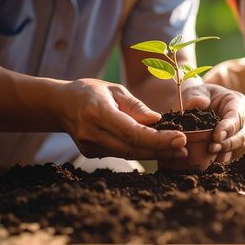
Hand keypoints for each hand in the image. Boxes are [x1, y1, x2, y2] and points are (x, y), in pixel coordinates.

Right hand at [53, 78, 187, 159]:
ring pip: (128, 155)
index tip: (180, 138)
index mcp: (97, 112)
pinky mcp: (92, 153)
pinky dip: (141, 153)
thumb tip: (157, 121)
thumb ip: (136, 106)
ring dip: (155, 154)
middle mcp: (92, 132)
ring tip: (178, 151)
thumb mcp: (114, 89)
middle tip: (184, 148)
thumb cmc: (91, 91)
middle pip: (131, 148)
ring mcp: (89, 146)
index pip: (132, 132)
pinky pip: (121, 155)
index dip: (158, 139)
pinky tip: (159, 150)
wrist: (60, 104)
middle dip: (161, 150)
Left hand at [182, 83, 244, 160]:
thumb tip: (200, 104)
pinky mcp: (228, 144)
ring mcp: (236, 133)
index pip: (236, 116)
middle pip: (240, 134)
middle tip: (212, 148)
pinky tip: (207, 161)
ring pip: (236, 146)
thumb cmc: (196, 95)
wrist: (191, 104)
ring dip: (224, 152)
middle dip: (228, 143)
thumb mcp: (194, 91)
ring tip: (209, 155)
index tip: (216, 136)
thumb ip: (196, 96)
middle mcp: (240, 119)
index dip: (228, 128)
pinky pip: (227, 153)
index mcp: (236, 102)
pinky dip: (218, 158)